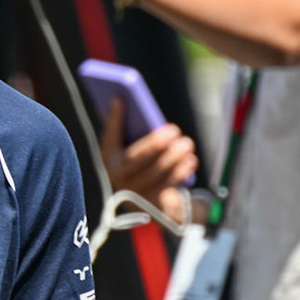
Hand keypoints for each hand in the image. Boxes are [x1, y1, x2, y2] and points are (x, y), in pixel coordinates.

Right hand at [104, 110, 195, 224]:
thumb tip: (125, 100)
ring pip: (156, 172)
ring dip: (174, 157)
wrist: (144, 198)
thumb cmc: (140, 160)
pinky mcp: (151, 200)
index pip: (109, 135)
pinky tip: (190, 160)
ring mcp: (134, 190)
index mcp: (108, 156)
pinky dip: (181, 171)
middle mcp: (117, 175)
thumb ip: (129, 127)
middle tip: (175, 130)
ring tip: (187, 143)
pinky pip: (168, 185)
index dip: (113, 119)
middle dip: (156, 143)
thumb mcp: (131, 144)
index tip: (120, 98)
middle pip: (137, 158)